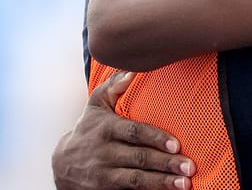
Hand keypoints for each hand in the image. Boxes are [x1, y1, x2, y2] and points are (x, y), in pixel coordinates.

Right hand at [52, 71, 195, 189]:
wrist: (62, 165)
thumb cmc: (88, 129)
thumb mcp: (96, 105)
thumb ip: (113, 86)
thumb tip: (132, 72)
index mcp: (107, 128)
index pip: (134, 132)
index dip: (155, 138)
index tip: (176, 144)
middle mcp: (105, 152)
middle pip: (139, 158)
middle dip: (165, 163)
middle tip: (189, 167)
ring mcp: (104, 174)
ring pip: (136, 179)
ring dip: (161, 182)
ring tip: (184, 184)